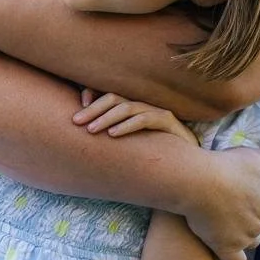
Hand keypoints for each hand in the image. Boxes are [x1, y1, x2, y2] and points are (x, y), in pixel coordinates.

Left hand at [74, 89, 198, 144]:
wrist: (185, 163)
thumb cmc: (151, 153)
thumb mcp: (125, 144)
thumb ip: (107, 133)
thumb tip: (83, 129)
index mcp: (131, 108)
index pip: (107, 96)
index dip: (91, 100)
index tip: (74, 115)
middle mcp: (142, 105)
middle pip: (114, 99)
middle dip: (93, 109)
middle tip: (76, 122)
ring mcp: (156, 111)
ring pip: (127, 108)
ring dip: (106, 118)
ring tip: (91, 130)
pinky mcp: (167, 121)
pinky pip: (144, 119)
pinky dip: (127, 126)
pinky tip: (113, 134)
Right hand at [183, 148, 259, 259]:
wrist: (199, 181)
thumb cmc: (224, 164)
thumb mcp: (253, 154)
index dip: (248, 200)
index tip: (230, 194)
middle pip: (256, 224)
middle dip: (243, 218)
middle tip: (220, 207)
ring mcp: (246, 236)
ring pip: (247, 241)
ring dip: (237, 236)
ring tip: (217, 225)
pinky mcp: (228, 248)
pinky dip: (231, 258)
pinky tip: (222, 250)